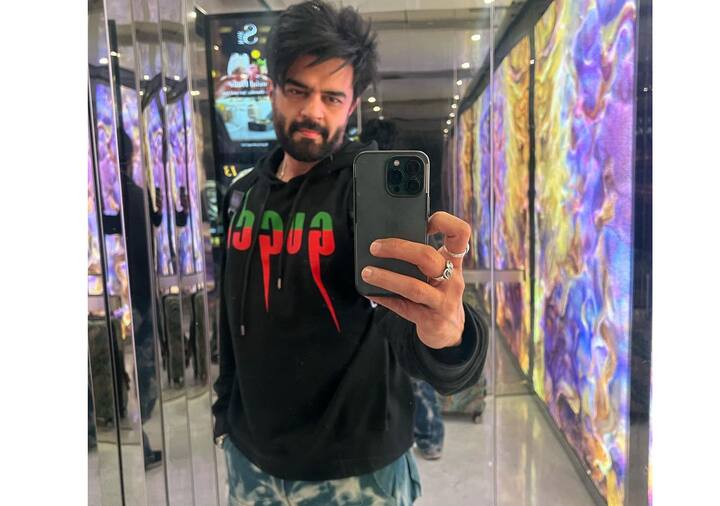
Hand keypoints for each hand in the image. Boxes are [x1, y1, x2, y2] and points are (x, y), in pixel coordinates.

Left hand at [361, 211, 470, 348]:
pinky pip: (404, 307)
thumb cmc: (437, 292)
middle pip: (429, 257)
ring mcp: (443, 302)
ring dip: (387, 277)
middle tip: (375, 247)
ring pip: (414, 287)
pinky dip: (384, 297)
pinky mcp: (431, 320)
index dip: (444, 221)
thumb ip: (420, 257)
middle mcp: (453, 280)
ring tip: (367, 271)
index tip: (424, 220)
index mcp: (454, 262)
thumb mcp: (438, 273)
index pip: (461, 234)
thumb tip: (384, 241)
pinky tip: (370, 291)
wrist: (449, 331)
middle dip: (399, 249)